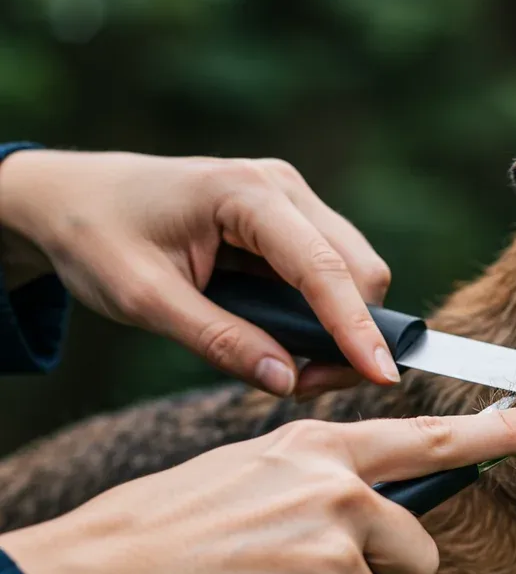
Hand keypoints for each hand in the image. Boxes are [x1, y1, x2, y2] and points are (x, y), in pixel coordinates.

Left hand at [0, 150, 397, 396]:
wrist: (74, 198)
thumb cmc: (99, 238)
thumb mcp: (144, 300)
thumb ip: (218, 341)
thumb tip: (286, 380)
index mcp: (245, 193)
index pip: (322, 267)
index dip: (357, 327)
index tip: (384, 376)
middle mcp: (282, 188)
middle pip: (358, 268)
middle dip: (352, 334)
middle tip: (303, 386)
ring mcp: (292, 199)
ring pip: (354, 271)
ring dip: (341, 327)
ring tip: (292, 369)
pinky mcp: (291, 219)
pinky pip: (332, 271)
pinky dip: (325, 313)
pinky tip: (287, 339)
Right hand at [0, 403, 515, 573]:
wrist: (109, 573)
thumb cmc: (176, 522)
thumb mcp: (258, 469)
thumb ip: (326, 475)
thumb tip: (375, 501)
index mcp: (324, 446)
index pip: (436, 436)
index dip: (508, 429)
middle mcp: (341, 490)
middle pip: (418, 547)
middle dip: (382, 573)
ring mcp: (336, 549)